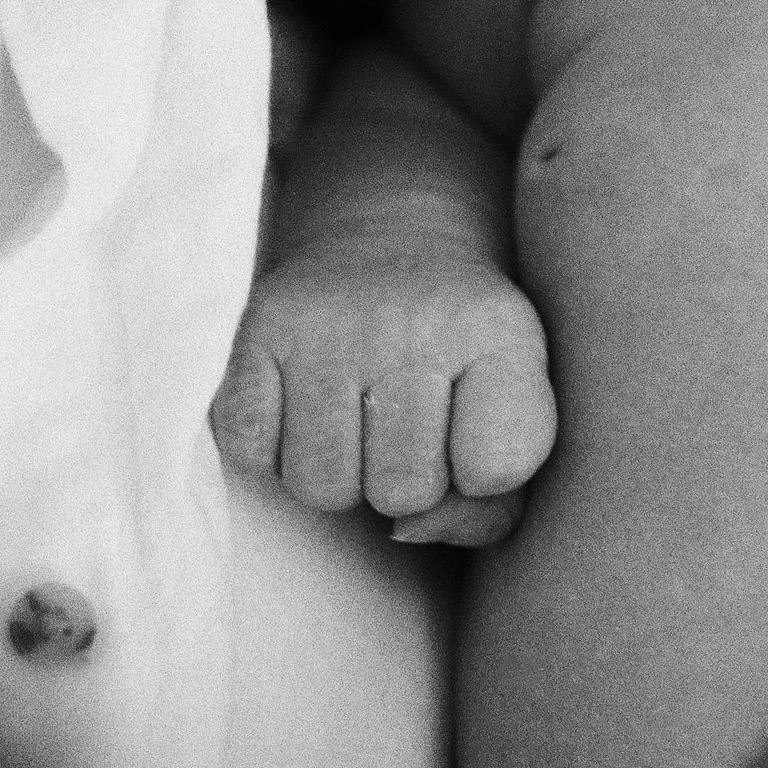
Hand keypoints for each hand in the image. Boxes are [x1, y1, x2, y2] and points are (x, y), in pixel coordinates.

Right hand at [209, 224, 556, 547]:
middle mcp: (413, 323)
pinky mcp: (259, 328)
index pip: (498, 467)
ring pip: (319, 487)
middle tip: (405, 428)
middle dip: (404, 483)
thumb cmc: (461, 352)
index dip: (481, 476)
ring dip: (337, 476)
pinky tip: (304, 412)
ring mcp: (329, 325)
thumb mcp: (515, 409)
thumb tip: (403, 531)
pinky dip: (273, 454)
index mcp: (498, 332)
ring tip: (356, 423)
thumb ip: (491, 501)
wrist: (394, 236)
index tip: (473, 433)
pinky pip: (252, 455)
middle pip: (402, 491)